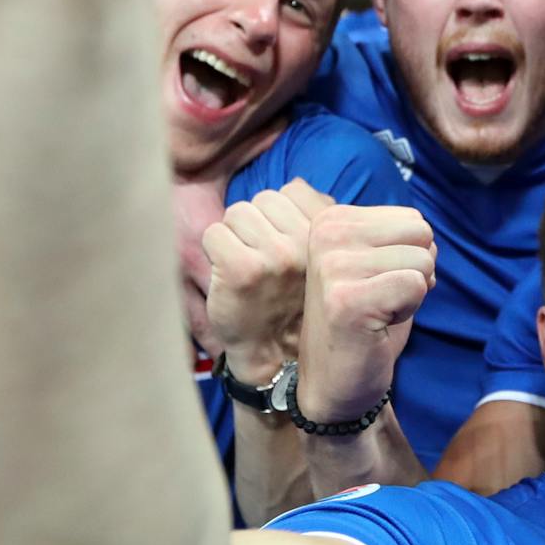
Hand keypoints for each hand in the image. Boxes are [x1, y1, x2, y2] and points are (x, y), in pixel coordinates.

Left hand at [201, 180, 335, 382]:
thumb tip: (294, 185)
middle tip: (262, 260)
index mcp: (330, 237)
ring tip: (246, 267)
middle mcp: (307, 244)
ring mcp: (275, 257)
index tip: (282, 245)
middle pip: (263, 200)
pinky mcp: (241, 270)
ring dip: (235, 237)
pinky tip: (228, 276)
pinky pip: (215, 234)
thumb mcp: (322, 258)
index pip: (293, 191)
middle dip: (256, 225)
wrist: (280, 359)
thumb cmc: (297, 304)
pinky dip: (214, 253)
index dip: (280, 216)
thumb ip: (317, 218)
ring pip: (237, 214)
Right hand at [297, 204, 436, 423]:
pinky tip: (378, 326)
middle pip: (421, 233)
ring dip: (411, 293)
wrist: (334, 381)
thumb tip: (429, 234)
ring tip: (378, 312)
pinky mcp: (347, 300)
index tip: (377, 283)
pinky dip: (409, 311)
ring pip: (422, 260)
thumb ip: (401, 237)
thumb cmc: (365, 321)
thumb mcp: (378, 263)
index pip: (412, 219)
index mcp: (331, 219)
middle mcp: (326, 234)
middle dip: (415, 270)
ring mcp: (333, 266)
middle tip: (382, 299)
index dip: (409, 256)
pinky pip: (416, 286)